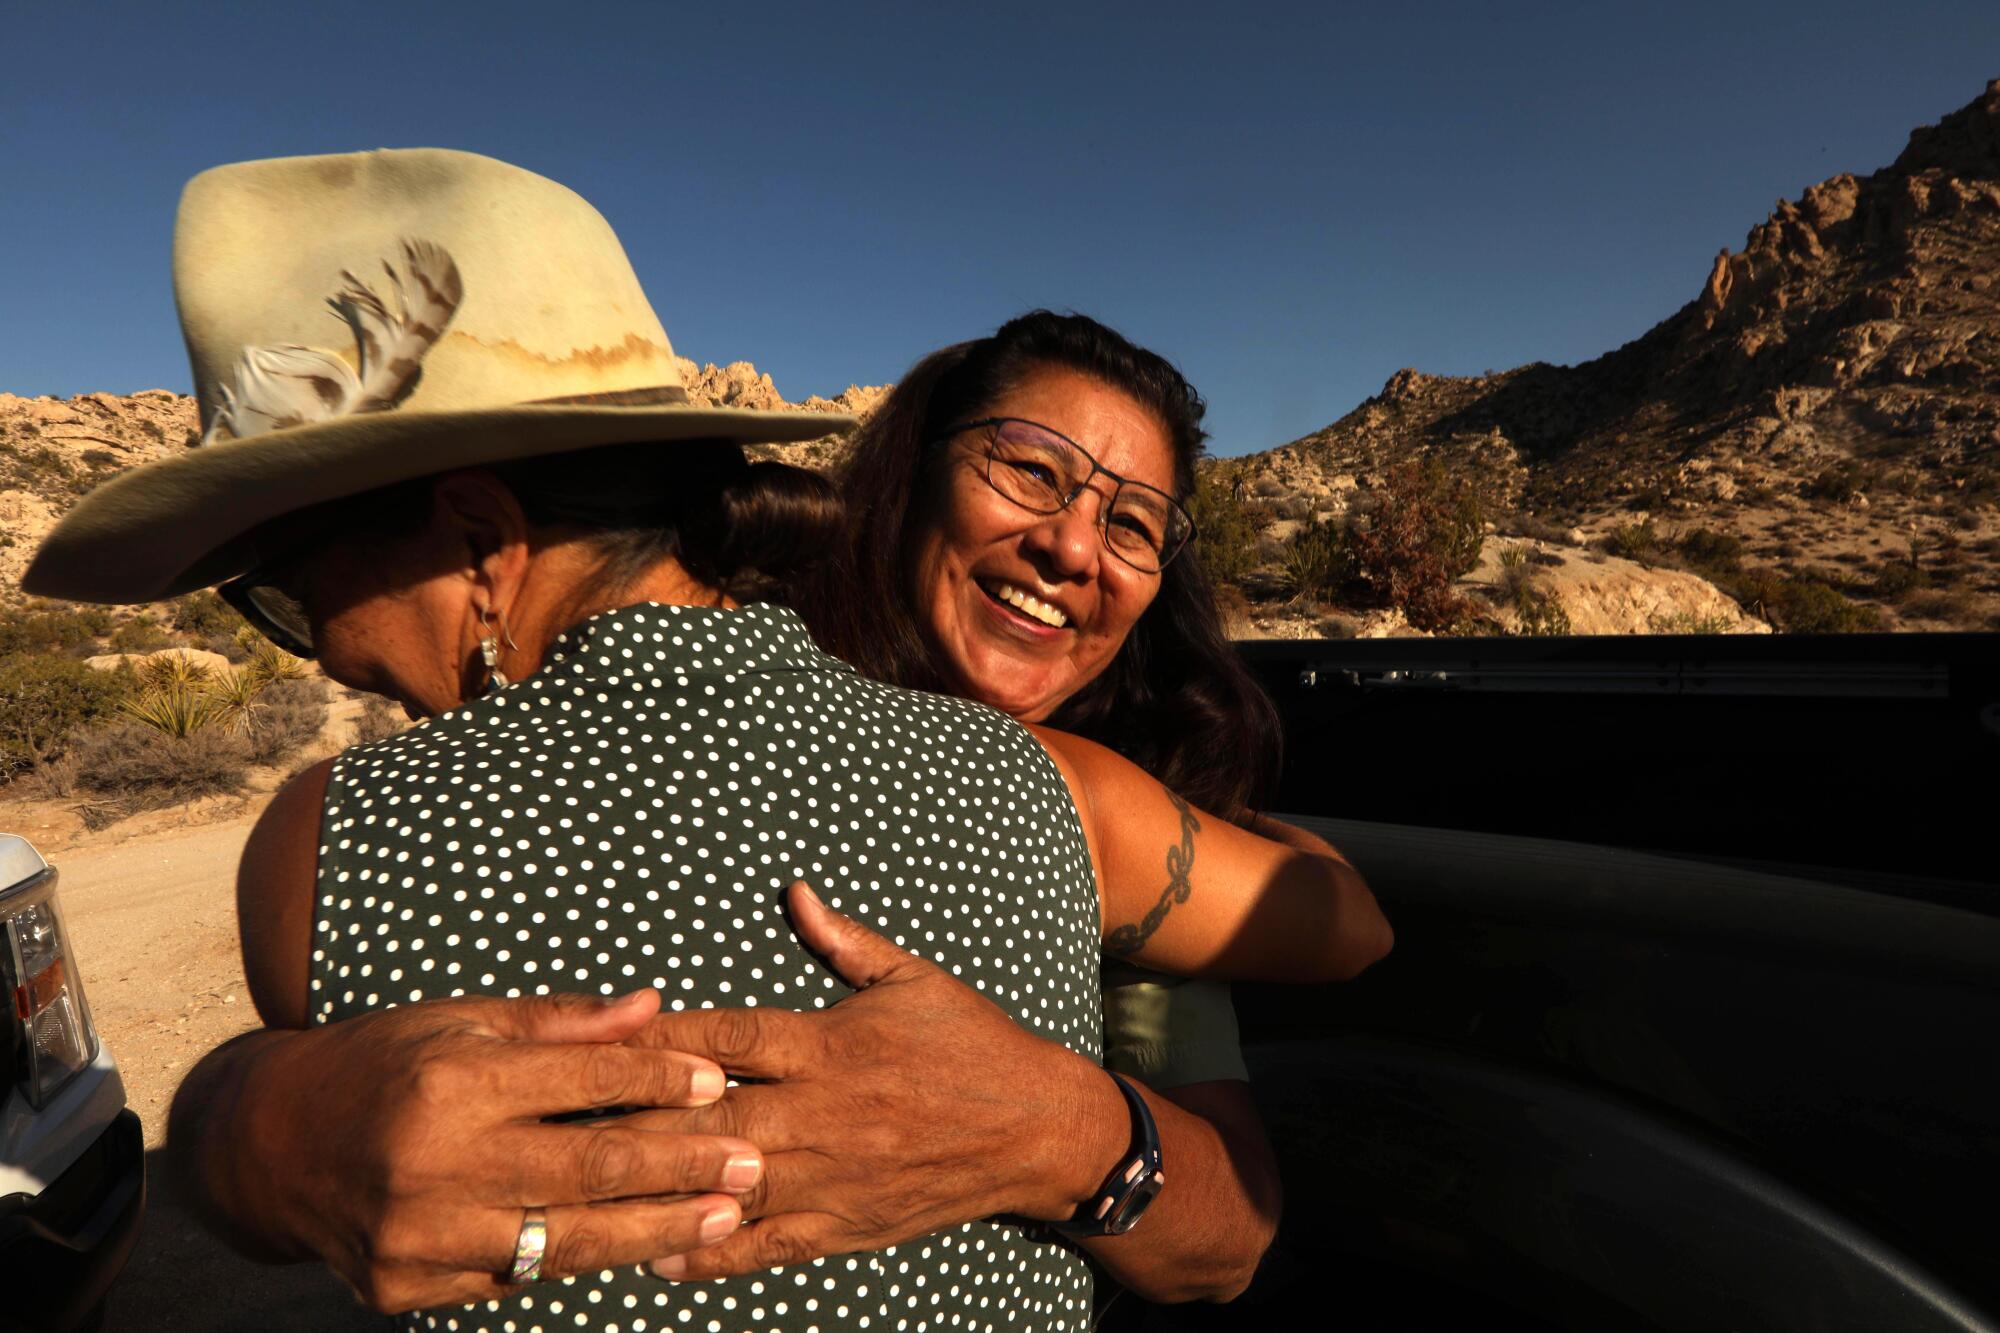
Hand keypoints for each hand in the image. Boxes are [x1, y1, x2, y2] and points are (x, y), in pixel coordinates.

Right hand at [190, 990, 766, 1311]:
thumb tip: (654, 1008)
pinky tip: (640, 1247)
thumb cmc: (383, 1063)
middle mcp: (434, 1161)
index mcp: (452, 1080)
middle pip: (589, 1167)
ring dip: (654, 1230)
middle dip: (682, 1165)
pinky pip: (516, 1276)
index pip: (582, 1079)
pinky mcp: (408, 1287)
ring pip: (565, 1239)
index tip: (719, 1079)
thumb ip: (561, 1024)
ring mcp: (420, 1235)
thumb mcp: (463, 1021)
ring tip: (722, 1218)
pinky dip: (579, 1259)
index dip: (658, 1078)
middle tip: (752, 1161)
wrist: (268, 1147)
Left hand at [616, 883, 1123, 1280]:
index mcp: (834, 1044)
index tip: (603, 1036)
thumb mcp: (913, 978)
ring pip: (727, 1185)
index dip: (662, 1037)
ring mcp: (834, 1176)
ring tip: (589, 1191)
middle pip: (710, 1117)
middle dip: (639, 1117)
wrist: (1039, 1131)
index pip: (729, 1037)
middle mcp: (827, 1112)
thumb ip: (843, 941)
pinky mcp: (846, 1226)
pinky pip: (764, 1245)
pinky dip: (709, 1252)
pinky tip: (656, 1251)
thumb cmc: (971, 1045)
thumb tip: (793, 892)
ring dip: (660, 1188)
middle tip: (568, 1118)